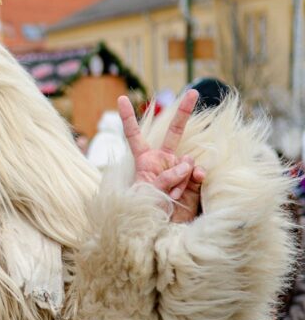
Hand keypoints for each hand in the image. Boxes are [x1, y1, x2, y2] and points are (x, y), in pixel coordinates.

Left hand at [118, 89, 206, 223]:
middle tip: (192, 92)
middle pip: (174, 132)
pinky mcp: (194, 180)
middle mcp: (163, 160)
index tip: (121, 98)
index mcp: (145, 160)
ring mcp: (181, 169)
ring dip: (179, 180)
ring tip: (170, 195)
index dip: (129, 117)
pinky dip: (192, 181)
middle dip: (184, 112)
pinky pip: (198, 173)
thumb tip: (189, 163)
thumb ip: (166, 176)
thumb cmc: (146, 210)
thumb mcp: (147, 193)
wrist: (163, 228)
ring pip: (187, 163)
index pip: (134, 135)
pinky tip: (185, 191)